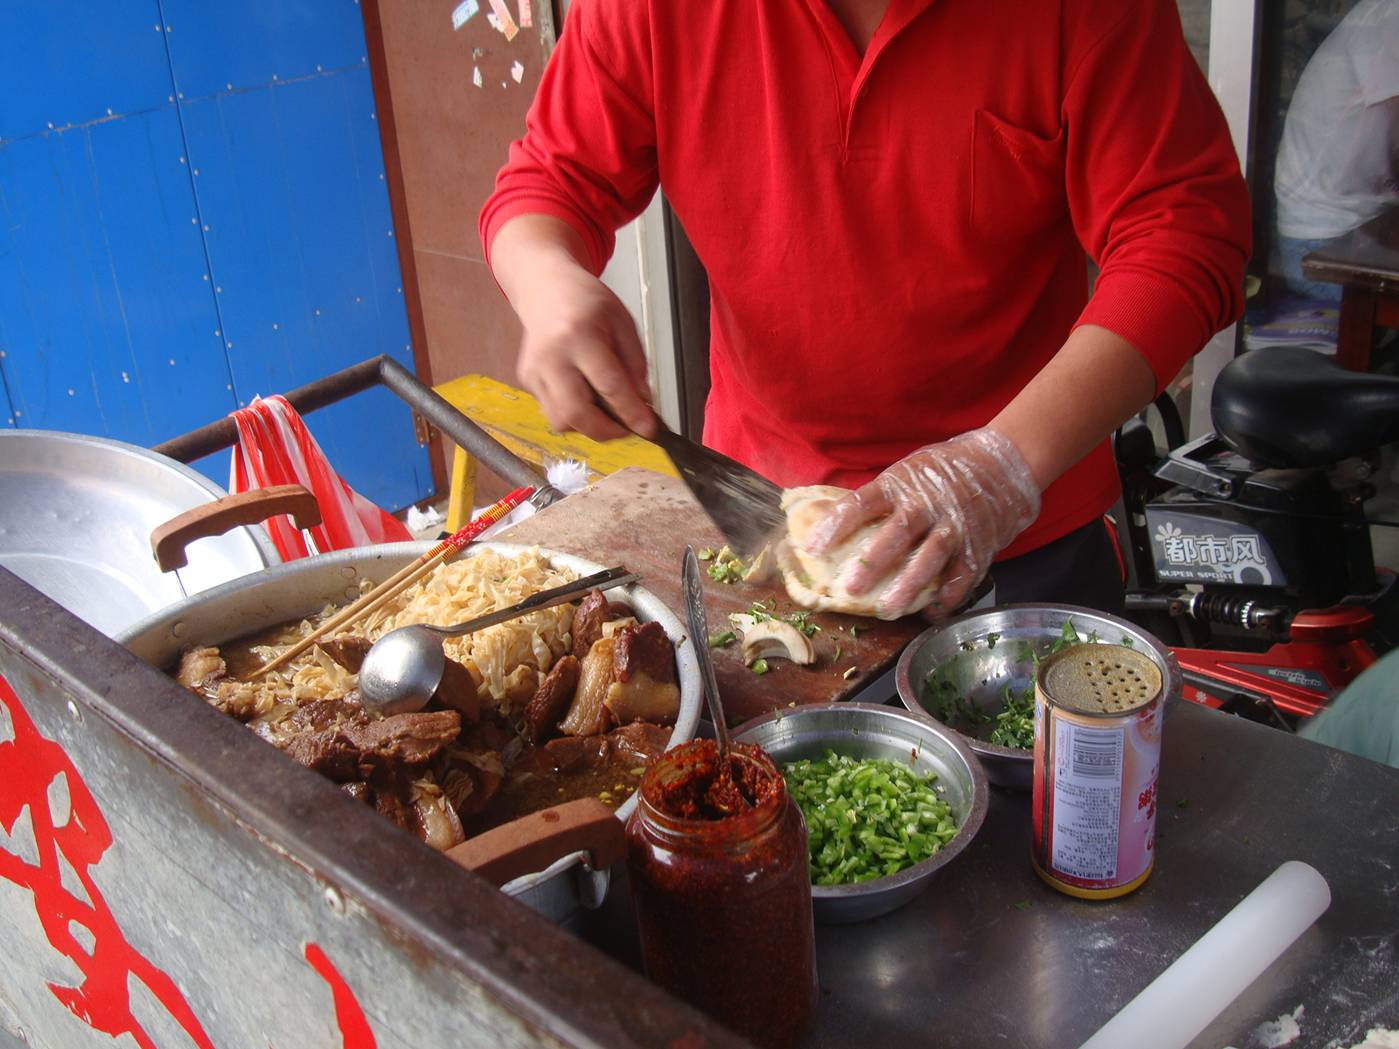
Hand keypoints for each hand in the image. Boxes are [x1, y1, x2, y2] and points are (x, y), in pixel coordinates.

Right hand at [513, 262, 656, 440]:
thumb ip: (635, 362)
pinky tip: (584, 394)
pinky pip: (552, 411)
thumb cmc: (586, 302)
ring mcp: (534, 370)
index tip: (648, 428)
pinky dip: (573, 413)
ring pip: (560, 420)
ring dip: (588, 425)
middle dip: (605, 431)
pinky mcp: (527, 380)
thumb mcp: (622, 322)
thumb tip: (642, 401)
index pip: (608, 384)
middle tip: (626, 428)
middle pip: (576, 412)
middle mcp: (552, 356)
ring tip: (605, 410)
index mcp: (580, 335)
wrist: (545, 289)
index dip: (631, 411)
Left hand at [803, 428, 1040, 617]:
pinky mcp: (977, 543)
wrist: (1002, 464)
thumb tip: (832, 525)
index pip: (862, 502)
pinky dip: (948, 596)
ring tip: (889, 610)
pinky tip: (932, 613)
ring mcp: (953, 524)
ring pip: (930, 557)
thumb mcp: (907, 473)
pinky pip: (962, 574)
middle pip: (897, 532)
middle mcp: (926, 503)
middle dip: (873, 561)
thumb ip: (880, 500)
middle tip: (850, 588)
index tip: (811, 548)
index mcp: (901, 483)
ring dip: (908, 586)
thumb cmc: (942, 472)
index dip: (836, 524)